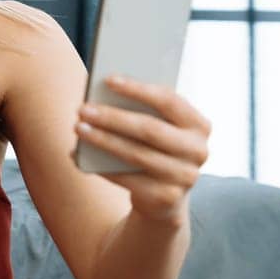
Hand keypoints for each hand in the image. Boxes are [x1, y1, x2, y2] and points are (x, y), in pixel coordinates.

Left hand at [76, 75, 210, 227]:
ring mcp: (185, 177)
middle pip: (149, 129)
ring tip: (79, 128)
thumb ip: (145, 110)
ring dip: (102, 140)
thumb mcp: (160, 128)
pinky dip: (101, 167)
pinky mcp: (167, 198)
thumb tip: (105, 94)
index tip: (108, 79)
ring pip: (136, 154)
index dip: (138, 89)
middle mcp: (199, 151)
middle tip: (83, 109)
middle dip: (113, 117)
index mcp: (200, 125)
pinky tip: (79, 156)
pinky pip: (128, 179)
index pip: (169, 100)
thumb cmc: (157, 149)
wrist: (166, 198)